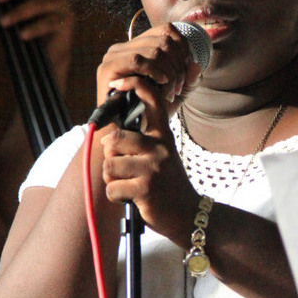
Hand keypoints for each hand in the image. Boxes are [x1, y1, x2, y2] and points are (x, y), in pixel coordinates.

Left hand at [0, 0, 74, 77]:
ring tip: (3, 22)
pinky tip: (22, 35)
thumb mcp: (8, 12)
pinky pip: (48, 23)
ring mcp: (62, 6)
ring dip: (18, 12)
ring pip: (39, 3)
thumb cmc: (27, 31)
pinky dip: (33, 28)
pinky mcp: (66, 23)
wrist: (47, 58)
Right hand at [96, 23, 201, 109]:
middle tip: (179, 88)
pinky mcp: (108, 67)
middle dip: (178, 65)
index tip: (187, 71)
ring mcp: (115, 55)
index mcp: (139, 46)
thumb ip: (189, 79)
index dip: (183, 47)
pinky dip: (154, 70)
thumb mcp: (176, 93)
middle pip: (163, 40)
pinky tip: (161, 83)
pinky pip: (137, 60)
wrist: (127, 132)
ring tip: (170, 92)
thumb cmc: (150, 112)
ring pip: (154, 50)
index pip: (166, 30)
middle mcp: (125, 46)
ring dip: (169, 72)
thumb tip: (196, 64)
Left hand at [100, 73, 198, 244]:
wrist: (189, 215)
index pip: (153, 100)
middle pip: (115, 139)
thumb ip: (142, 144)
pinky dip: (116, 197)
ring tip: (129, 184)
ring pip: (109, 166)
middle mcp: (159, 147)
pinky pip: (112, 188)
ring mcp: (152, 168)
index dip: (134, 86)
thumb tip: (108, 138)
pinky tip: (132, 198)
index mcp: (163, 136)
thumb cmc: (168, 185)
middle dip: (111, 156)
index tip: (118, 83)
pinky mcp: (145, 188)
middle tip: (124, 168)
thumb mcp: (162, 156)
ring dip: (113, 179)